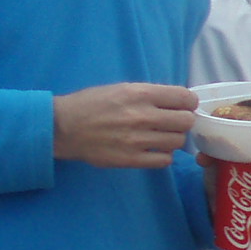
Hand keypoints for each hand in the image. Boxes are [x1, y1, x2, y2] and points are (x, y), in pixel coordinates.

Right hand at [54, 83, 196, 167]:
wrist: (62, 127)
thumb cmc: (91, 104)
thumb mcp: (121, 89)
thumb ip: (150, 95)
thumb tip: (179, 102)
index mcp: (140, 94)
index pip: (185, 98)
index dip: (188, 103)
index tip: (183, 107)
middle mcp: (142, 116)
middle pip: (186, 121)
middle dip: (182, 122)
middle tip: (172, 123)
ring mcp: (137, 139)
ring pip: (178, 142)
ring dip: (172, 140)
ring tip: (160, 137)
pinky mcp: (131, 159)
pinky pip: (164, 160)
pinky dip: (163, 156)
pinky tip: (152, 150)